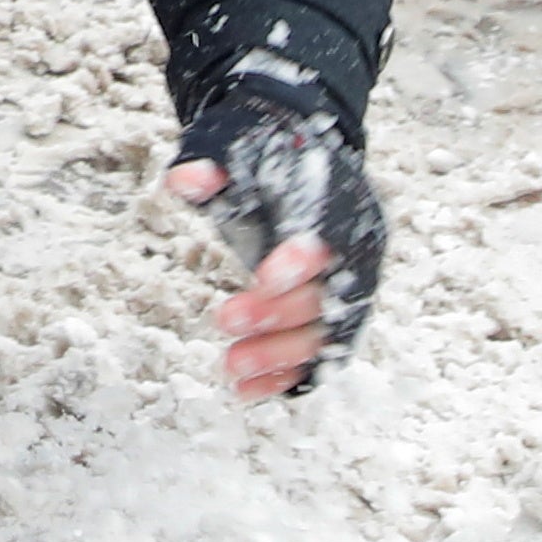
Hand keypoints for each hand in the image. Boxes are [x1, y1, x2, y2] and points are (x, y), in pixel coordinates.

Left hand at [164, 78, 384, 400]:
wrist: (297, 162)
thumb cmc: (265, 161)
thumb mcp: (235, 150)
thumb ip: (211, 166)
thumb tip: (183, 180)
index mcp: (341, 203)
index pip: (332, 235)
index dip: (301, 259)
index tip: (264, 277)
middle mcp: (358, 251)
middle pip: (329, 292)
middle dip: (279, 312)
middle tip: (225, 319)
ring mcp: (351, 289)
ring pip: (326, 333)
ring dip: (281, 355)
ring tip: (229, 367)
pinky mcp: (334, 317)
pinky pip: (317, 355)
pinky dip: (284, 376)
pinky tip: (245, 391)